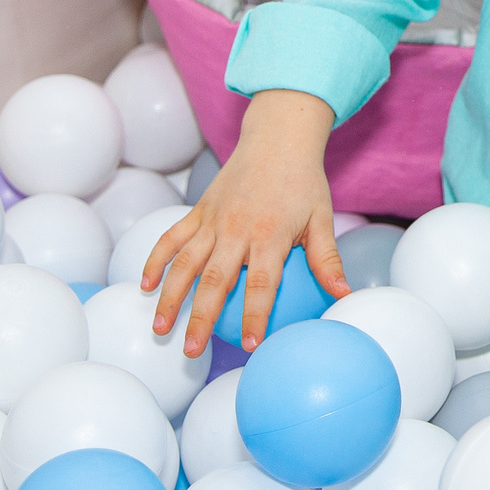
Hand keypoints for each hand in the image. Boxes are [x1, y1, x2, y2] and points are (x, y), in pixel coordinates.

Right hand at [143, 89, 351, 355]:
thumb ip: (326, 258)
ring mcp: (212, 219)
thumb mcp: (322, 218)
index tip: (250, 345)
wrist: (277, 138)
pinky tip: (146, 285)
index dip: (255, 315)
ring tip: (160, 327)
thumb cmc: (303, 182)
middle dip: (201, 318)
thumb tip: (344, 293)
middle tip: (191, 351)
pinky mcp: (198, 210)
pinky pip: (171, 237)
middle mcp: (236, 228)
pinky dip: (156, 260)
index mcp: (270, 234)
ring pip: (185, 262)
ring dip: (170, 296)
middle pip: (215, 280)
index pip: (261, 283)